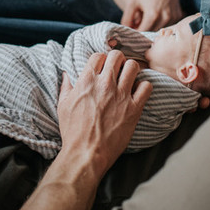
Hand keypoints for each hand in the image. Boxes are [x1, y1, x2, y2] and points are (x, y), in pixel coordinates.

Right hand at [57, 50, 151, 178]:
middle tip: (118, 69)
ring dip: (131, 69)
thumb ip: (66, 87)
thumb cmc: (73, 132)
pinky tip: (138, 92)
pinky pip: (146, 87)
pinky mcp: (134, 108)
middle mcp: (105, 84)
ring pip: (133, 66)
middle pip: (117, 56)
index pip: (99, 55)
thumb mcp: (63, 106)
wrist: (86, 153)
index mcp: (87, 81)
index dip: (101, 59)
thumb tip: (66, 74)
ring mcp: (121, 95)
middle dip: (118, 60)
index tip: (103, 67)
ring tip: (129, 77)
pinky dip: (144, 87)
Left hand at [121, 0, 186, 30]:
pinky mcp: (178, 14)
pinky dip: (161, 23)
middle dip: (143, 31)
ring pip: (160, 29)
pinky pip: (168, 24)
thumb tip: (126, 29)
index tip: (130, 31)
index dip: (135, 33)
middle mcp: (165, 18)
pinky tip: (155, 15)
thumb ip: (127, 18)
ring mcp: (173, 16)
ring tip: (144, 19)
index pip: (142, 33)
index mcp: (152, 15)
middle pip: (151, 33)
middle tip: (136, 25)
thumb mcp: (133, 1)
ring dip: (152, 27)